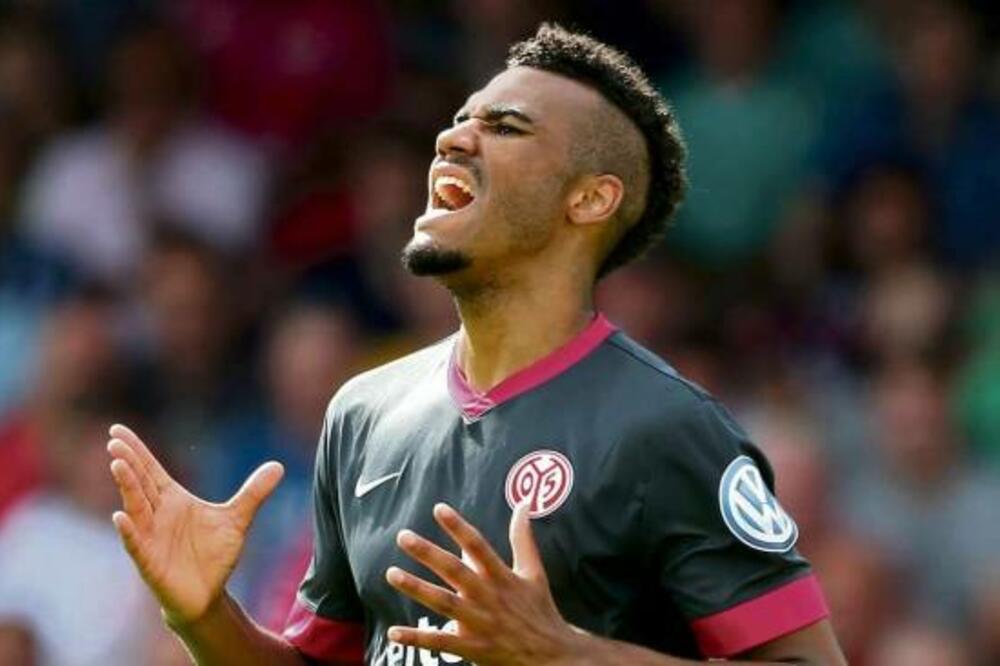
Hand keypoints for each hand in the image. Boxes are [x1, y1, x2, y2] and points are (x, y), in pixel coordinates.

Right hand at [106, 424, 283, 625]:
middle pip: (140, 483)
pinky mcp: (150, 561)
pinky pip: (136, 544)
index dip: (136, 451)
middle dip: (129, 462)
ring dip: (127, 487)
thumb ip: (254, 492)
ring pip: (136, 507)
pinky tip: (120, 516)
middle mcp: (157, 514)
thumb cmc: (214, 554)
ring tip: (118, 465)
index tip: (117, 429)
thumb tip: (279, 466)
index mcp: (173, 500)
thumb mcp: (237, 519)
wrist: (208, 593)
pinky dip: (129, 530)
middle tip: (115, 440)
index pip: (151, 470)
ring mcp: (151, 537)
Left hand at [386, 502, 584, 665]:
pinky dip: (417, 638)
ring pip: (443, 603)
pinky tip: (394, 631)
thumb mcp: (534, 571)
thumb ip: (523, 538)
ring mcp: (478, 623)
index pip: (478, 545)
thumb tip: (523, 504)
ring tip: (391, 573)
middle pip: (454, 571)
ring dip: (416, 588)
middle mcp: (488, 596)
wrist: (552, 655)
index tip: (438, 508)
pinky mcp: (472, 647)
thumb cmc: (539, 608)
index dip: (458, 527)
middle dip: (428, 553)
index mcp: (502, 576)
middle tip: (403, 536)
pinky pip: (440, 643)